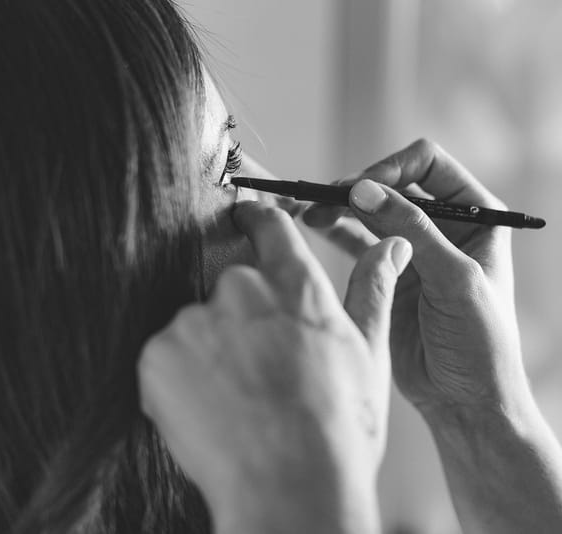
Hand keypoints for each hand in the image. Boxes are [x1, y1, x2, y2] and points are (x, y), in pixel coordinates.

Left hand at [138, 201, 411, 533]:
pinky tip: (210, 412)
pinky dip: (179, 381)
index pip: (268, 227)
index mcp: (294, 285)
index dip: (255, 220)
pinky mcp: (159, 354)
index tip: (245, 219)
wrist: (290, 487)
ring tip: (237, 402)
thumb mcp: (367, 354)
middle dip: (240, 321)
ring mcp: (194, 321)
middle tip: (259, 371)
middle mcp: (240, 290)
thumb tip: (392, 244)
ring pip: (197, 327)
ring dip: (209, 354)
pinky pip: (166, 358)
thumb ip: (372, 290)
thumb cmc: (338, 429)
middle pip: (231, 289)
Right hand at [303, 138, 528, 418]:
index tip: (362, 190)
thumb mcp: (453, 280)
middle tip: (321, 200)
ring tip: (309, 213)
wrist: (464, 399)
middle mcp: (441, 226)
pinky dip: (333, 231)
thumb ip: (411, 231)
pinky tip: (313, 228)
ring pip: (367, 211)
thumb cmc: (480, 343)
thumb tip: (363, 190)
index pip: (428, 165)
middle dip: (356, 189)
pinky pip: (354, 241)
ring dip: (339, 207)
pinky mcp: (386, 273)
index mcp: (474, 216)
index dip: (392, 169)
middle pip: (390, 185)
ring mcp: (411, 249)